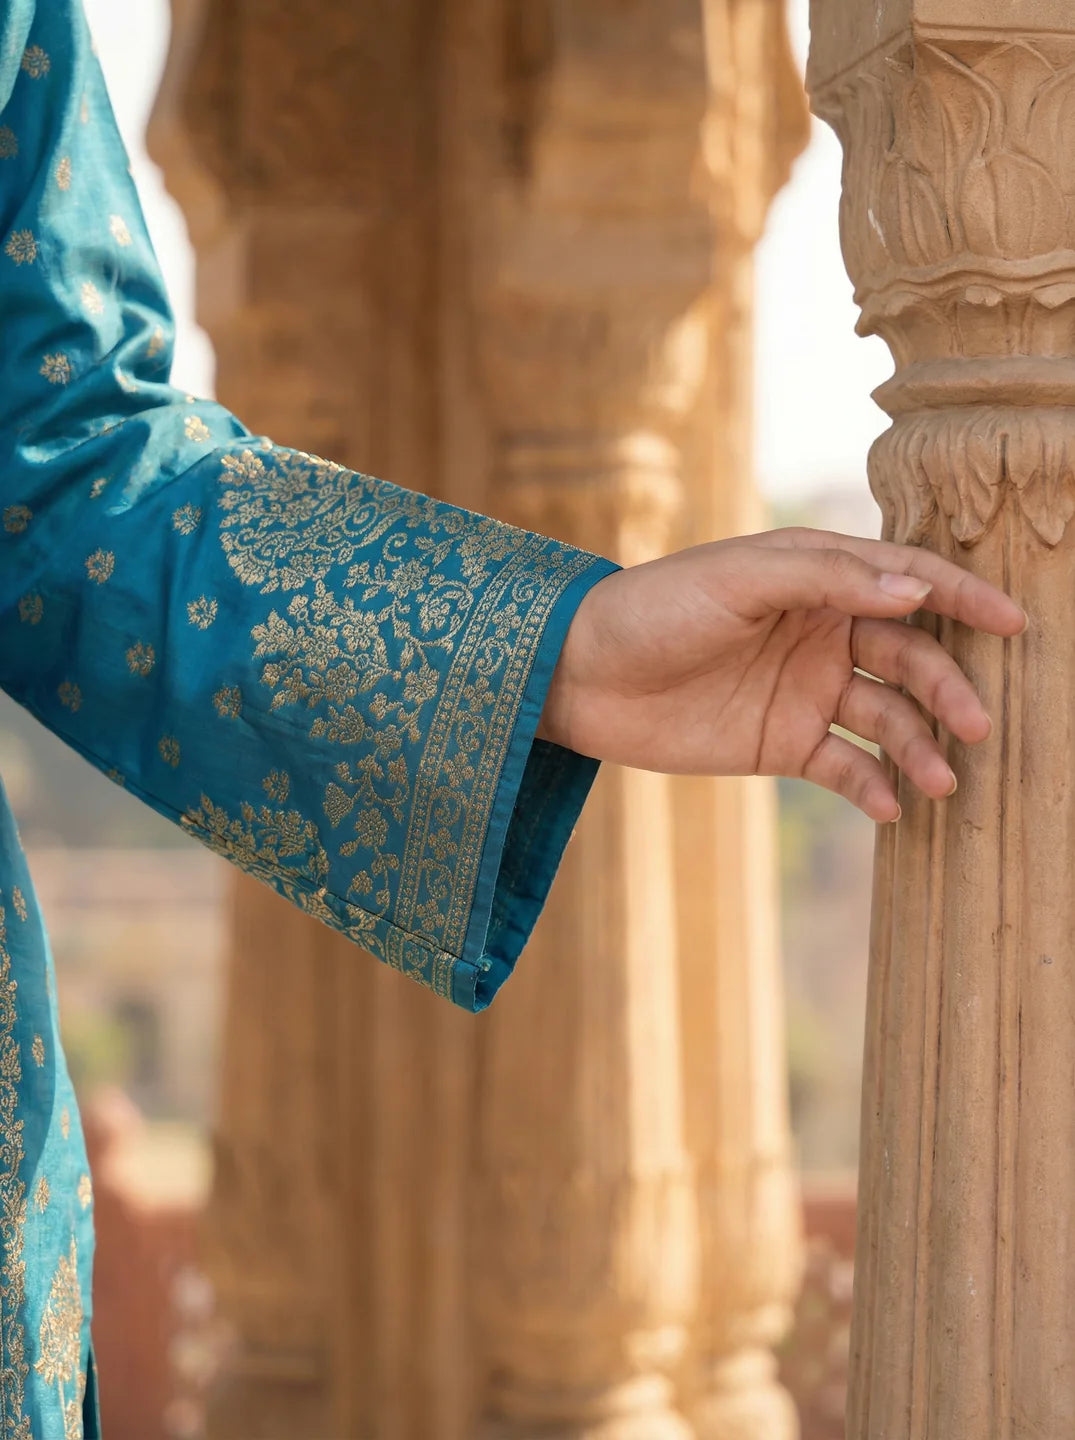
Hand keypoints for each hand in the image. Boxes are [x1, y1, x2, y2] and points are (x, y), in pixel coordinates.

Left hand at [538, 527, 1026, 821]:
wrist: (583, 676)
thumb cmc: (657, 608)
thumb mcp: (739, 579)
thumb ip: (827, 579)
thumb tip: (916, 588)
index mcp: (816, 580)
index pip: (906, 582)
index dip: (962, 597)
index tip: (1014, 623)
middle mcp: (823, 633)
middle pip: (908, 658)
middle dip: (948, 688)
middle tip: (977, 724)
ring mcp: (806, 691)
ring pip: (886, 718)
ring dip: (918, 746)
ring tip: (940, 778)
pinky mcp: (783, 744)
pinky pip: (845, 767)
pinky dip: (873, 786)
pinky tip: (893, 805)